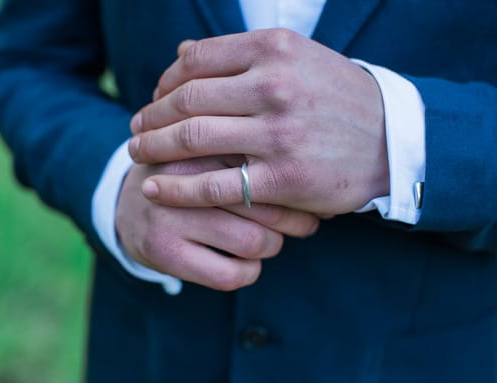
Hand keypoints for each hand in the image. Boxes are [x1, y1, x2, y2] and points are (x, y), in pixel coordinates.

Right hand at [116, 157, 319, 290]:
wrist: (128, 206)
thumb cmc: (189, 175)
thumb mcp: (213, 147)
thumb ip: (252, 146)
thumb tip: (321, 171)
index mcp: (203, 140)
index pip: (266, 162)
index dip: (299, 185)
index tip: (314, 196)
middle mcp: (183, 172)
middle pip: (265, 202)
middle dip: (294, 219)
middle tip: (305, 223)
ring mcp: (170, 213)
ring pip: (254, 241)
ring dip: (271, 246)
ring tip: (268, 239)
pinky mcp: (163, 250)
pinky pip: (231, 273)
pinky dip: (248, 272)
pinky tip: (244, 262)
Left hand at [128, 29, 388, 214]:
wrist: (392, 139)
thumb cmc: (337, 97)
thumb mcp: (298, 59)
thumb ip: (239, 55)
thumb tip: (180, 55)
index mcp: (274, 49)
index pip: (196, 60)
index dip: (164, 80)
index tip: (155, 96)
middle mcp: (274, 86)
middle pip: (187, 99)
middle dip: (150, 115)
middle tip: (134, 128)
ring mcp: (278, 133)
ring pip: (193, 139)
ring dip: (153, 147)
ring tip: (137, 153)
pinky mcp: (282, 178)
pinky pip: (214, 184)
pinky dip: (176, 187)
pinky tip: (153, 188)